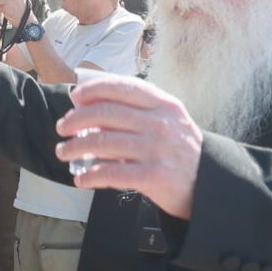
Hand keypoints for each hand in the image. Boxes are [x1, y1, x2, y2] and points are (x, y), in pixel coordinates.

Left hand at [53, 75, 203, 219]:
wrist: (208, 184)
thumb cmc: (180, 151)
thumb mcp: (168, 121)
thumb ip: (138, 112)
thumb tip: (94, 110)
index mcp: (163, 105)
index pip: (122, 87)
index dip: (94, 89)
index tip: (75, 96)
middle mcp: (159, 123)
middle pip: (106, 113)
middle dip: (76, 119)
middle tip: (62, 127)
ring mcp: (156, 149)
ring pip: (103, 143)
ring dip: (75, 148)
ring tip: (64, 152)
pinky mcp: (153, 176)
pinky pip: (111, 173)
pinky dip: (90, 176)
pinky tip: (81, 179)